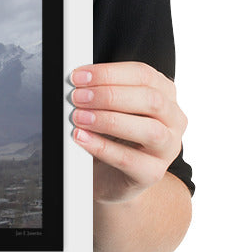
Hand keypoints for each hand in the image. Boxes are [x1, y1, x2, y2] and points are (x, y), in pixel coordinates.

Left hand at [68, 62, 186, 203]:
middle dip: (109, 95)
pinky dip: (102, 147)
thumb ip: (102, 93)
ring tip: (79, 118)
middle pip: (151, 100)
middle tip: (78, 97)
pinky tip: (82, 138)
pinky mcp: (153, 173)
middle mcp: (173, 120)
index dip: (109, 73)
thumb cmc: (114, 137)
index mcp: (165, 95)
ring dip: (109, 120)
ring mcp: (167, 148)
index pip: (143, 75)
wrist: (112, 177)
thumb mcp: (111, 108)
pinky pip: (129, 159)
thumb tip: (78, 82)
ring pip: (150, 130)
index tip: (80, 76)